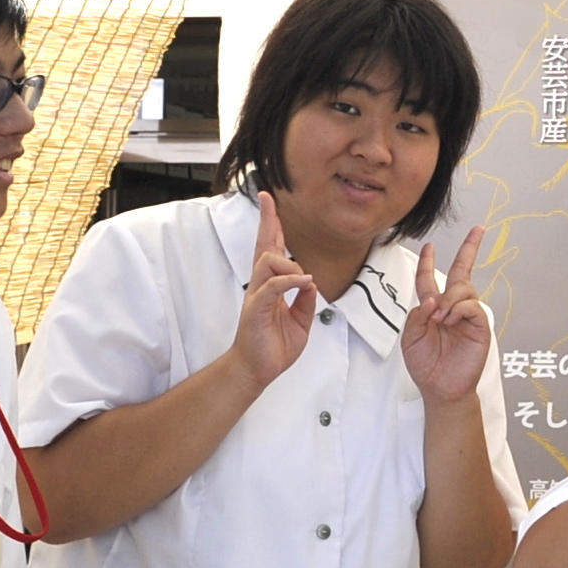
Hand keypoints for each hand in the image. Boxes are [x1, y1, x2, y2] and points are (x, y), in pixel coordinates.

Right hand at [227, 191, 318, 386]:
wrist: (258, 369)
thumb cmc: (274, 346)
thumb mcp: (301, 322)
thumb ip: (306, 301)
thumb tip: (311, 281)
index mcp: (271, 286)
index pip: (271, 250)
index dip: (271, 225)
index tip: (268, 202)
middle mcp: (262, 286)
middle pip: (264, 246)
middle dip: (266, 220)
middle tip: (266, 198)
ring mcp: (257, 296)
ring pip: (268, 261)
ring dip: (289, 264)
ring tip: (302, 279)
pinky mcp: (256, 309)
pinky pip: (272, 287)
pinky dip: (290, 280)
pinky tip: (303, 282)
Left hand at [400, 225, 496, 405]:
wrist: (440, 388)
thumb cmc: (426, 365)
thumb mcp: (410, 338)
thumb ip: (417, 315)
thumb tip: (433, 300)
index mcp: (433, 308)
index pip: (430, 279)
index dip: (428, 262)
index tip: (429, 246)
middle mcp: (452, 307)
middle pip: (461, 271)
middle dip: (470, 249)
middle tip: (478, 230)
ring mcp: (467, 315)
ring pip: (464, 288)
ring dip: (450, 297)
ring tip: (440, 317)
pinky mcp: (479, 326)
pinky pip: (472, 305)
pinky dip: (459, 308)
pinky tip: (450, 319)